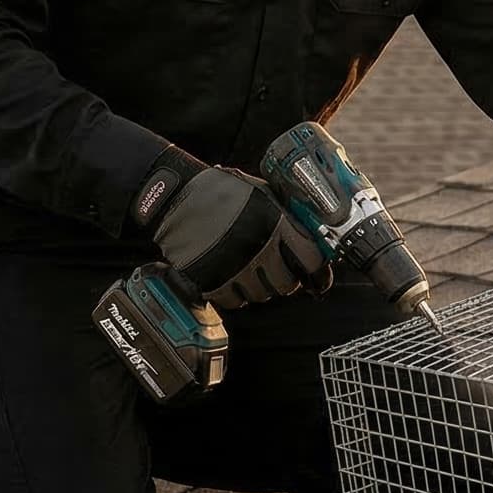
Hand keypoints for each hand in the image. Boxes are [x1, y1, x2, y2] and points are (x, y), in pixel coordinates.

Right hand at [149, 165, 331, 307]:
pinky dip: (235, 294)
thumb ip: (287, 215)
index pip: (311, 260)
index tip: (313, 273)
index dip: (316, 270)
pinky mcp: (212, 280)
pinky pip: (234, 301)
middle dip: (285, 280)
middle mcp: (259, 247)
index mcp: (276, 223)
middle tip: (276, 271)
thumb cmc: (221, 190)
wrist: (177, 195)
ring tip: (249, 270)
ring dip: (259, 287)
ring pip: (261, 296)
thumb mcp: (262, 192)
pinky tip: (231, 278)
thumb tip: (311, 238)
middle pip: (287, 285)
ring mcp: (235, 267)